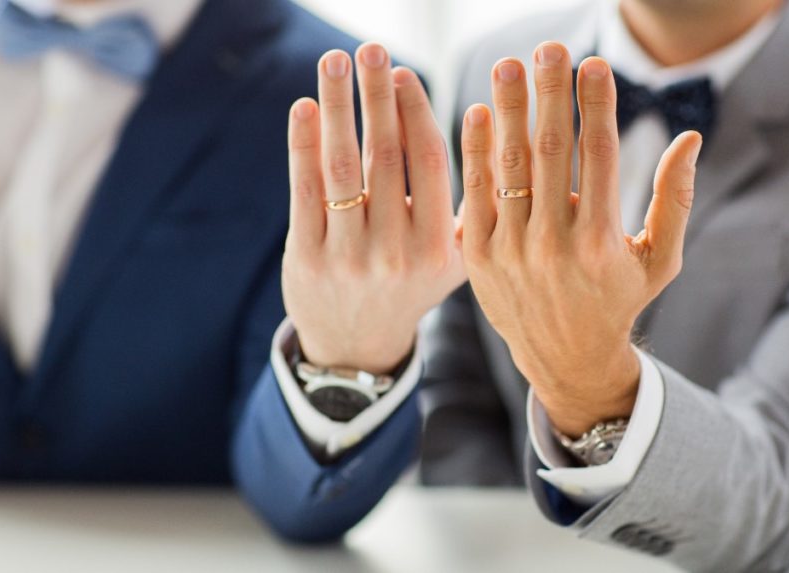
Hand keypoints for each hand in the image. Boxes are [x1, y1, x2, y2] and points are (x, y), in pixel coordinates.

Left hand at [283, 44, 465, 374]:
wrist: (358, 345)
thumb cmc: (410, 286)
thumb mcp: (453, 260)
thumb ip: (466, 207)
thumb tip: (485, 129)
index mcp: (439, 249)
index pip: (430, 164)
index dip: (416, 112)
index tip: (404, 72)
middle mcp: (396, 253)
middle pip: (385, 156)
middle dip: (376, 95)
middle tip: (370, 49)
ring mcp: (349, 258)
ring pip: (342, 167)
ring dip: (337, 106)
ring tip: (334, 62)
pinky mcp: (307, 259)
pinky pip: (305, 192)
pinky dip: (303, 144)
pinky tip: (305, 108)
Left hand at [459, 44, 702, 436]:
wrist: (564, 358)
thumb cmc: (618, 301)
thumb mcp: (660, 260)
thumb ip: (675, 199)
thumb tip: (689, 138)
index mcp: (601, 241)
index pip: (598, 154)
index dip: (596, 103)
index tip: (593, 64)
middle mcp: (553, 244)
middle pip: (549, 151)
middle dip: (549, 93)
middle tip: (548, 48)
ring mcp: (510, 250)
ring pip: (509, 166)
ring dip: (507, 111)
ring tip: (508, 67)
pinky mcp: (478, 256)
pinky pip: (475, 194)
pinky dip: (475, 152)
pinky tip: (478, 113)